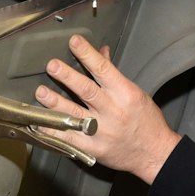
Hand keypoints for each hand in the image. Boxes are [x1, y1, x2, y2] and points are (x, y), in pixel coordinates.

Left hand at [34, 35, 180, 183]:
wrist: (155, 153)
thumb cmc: (146, 121)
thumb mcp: (135, 92)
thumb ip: (114, 74)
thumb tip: (101, 51)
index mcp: (125, 94)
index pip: (104, 70)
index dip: (88, 55)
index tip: (74, 42)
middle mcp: (113, 111)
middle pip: (87, 91)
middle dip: (68, 77)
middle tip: (52, 65)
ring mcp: (101, 131)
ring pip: (74, 114)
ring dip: (55, 102)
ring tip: (41, 92)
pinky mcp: (93, 148)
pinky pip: (69, 139)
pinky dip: (53, 131)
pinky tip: (39, 123)